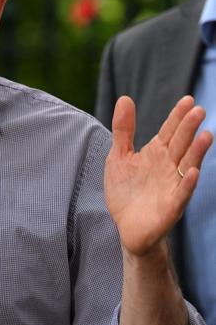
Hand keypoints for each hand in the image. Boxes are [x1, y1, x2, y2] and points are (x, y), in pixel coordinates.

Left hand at [105, 96, 212, 256]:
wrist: (127, 226)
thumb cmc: (126, 190)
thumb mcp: (119, 155)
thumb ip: (123, 129)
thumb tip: (125, 98)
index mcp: (156, 153)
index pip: (170, 131)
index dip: (178, 116)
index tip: (188, 99)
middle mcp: (168, 167)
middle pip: (180, 144)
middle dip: (189, 128)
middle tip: (198, 110)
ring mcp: (172, 186)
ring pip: (187, 165)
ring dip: (196, 152)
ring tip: (206, 135)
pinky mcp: (171, 206)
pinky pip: (181, 193)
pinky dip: (187, 183)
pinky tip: (192, 172)